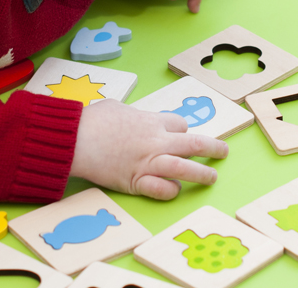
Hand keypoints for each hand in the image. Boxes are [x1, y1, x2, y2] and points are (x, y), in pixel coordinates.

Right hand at [70, 100, 228, 199]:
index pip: (180, 125)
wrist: (75, 139)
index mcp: (152, 121)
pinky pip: (162, 189)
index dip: (182, 131)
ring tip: (211, 177)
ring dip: (203, 174)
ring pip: (186, 168)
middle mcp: (156, 141)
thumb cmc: (91, 120)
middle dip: (214, 148)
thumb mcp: (115, 106)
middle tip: (223, 152)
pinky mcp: (136, 181)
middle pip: (195, 143)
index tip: (180, 136)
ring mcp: (149, 162)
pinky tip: (174, 190)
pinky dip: (171, 191)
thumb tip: (129, 114)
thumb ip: (129, 112)